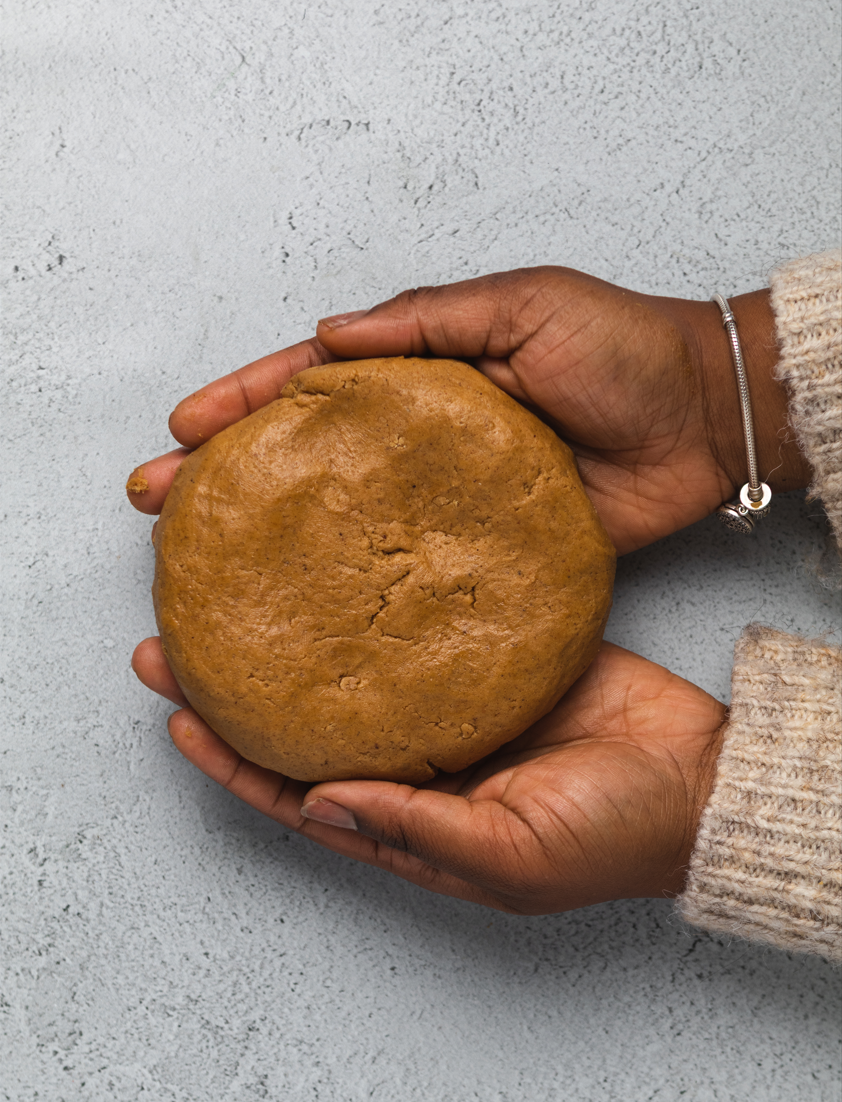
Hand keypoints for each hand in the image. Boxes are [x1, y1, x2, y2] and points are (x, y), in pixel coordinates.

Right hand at [127, 267, 808, 553]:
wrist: (704, 420)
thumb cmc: (618, 349)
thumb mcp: (521, 307)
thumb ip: (426, 321)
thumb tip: (327, 336)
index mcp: (420, 372)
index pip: (312, 382)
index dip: (243, 405)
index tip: (180, 433)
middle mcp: (420, 438)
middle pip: (308, 458)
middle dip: (227, 477)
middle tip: (155, 504)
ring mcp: (447, 499)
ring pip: (346, 519)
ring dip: (276, 538)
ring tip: (207, 565)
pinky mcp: (487, 551)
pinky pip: (414, 573)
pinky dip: (363, 590)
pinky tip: (315, 611)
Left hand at [133, 639, 724, 911]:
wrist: (700, 780)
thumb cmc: (612, 836)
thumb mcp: (512, 854)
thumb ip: (418, 829)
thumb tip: (320, 802)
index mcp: (413, 821)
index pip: (299, 794)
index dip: (234, 763)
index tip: (180, 716)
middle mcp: (421, 762)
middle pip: (313, 723)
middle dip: (244, 688)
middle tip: (178, 640)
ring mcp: (456, 705)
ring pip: (358, 668)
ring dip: (302, 637)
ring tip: (248, 589)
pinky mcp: (495, 657)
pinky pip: (427, 631)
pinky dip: (383, 605)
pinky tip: (351, 567)